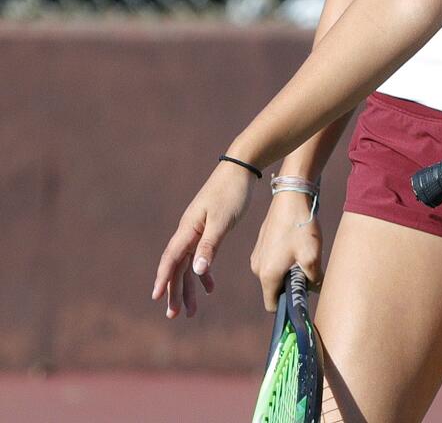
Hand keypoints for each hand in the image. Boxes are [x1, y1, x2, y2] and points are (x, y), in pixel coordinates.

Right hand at [152, 161, 255, 317]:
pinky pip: (201, 256)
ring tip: (190, 311)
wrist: (241, 168)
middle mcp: (188, 231)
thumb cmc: (232, 192)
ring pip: (188, 264)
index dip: (163, 279)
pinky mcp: (209, 230)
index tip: (157, 298)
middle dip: (174, 291)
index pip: (171, 259)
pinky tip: (210, 287)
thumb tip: (195, 271)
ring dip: (189, 287)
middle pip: (177, 266)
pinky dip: (204, 272)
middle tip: (174, 315)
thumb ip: (209, 245)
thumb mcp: (222, 221)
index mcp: (188, 229)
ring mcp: (197, 231)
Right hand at [250, 191, 323, 310]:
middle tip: (308, 268)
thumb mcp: (312, 256)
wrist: (291, 195)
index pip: (273, 305)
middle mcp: (257, 267)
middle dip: (291, 284)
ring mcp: (258, 254)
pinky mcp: (261, 243)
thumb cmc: (300, 226)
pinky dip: (284, 257)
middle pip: (275, 288)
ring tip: (304, 252)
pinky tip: (298, 242)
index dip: (288, 305)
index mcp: (267, 275)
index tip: (302, 296)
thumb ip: (314, 280)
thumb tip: (315, 289)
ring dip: (289, 269)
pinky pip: (273, 259)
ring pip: (275, 273)